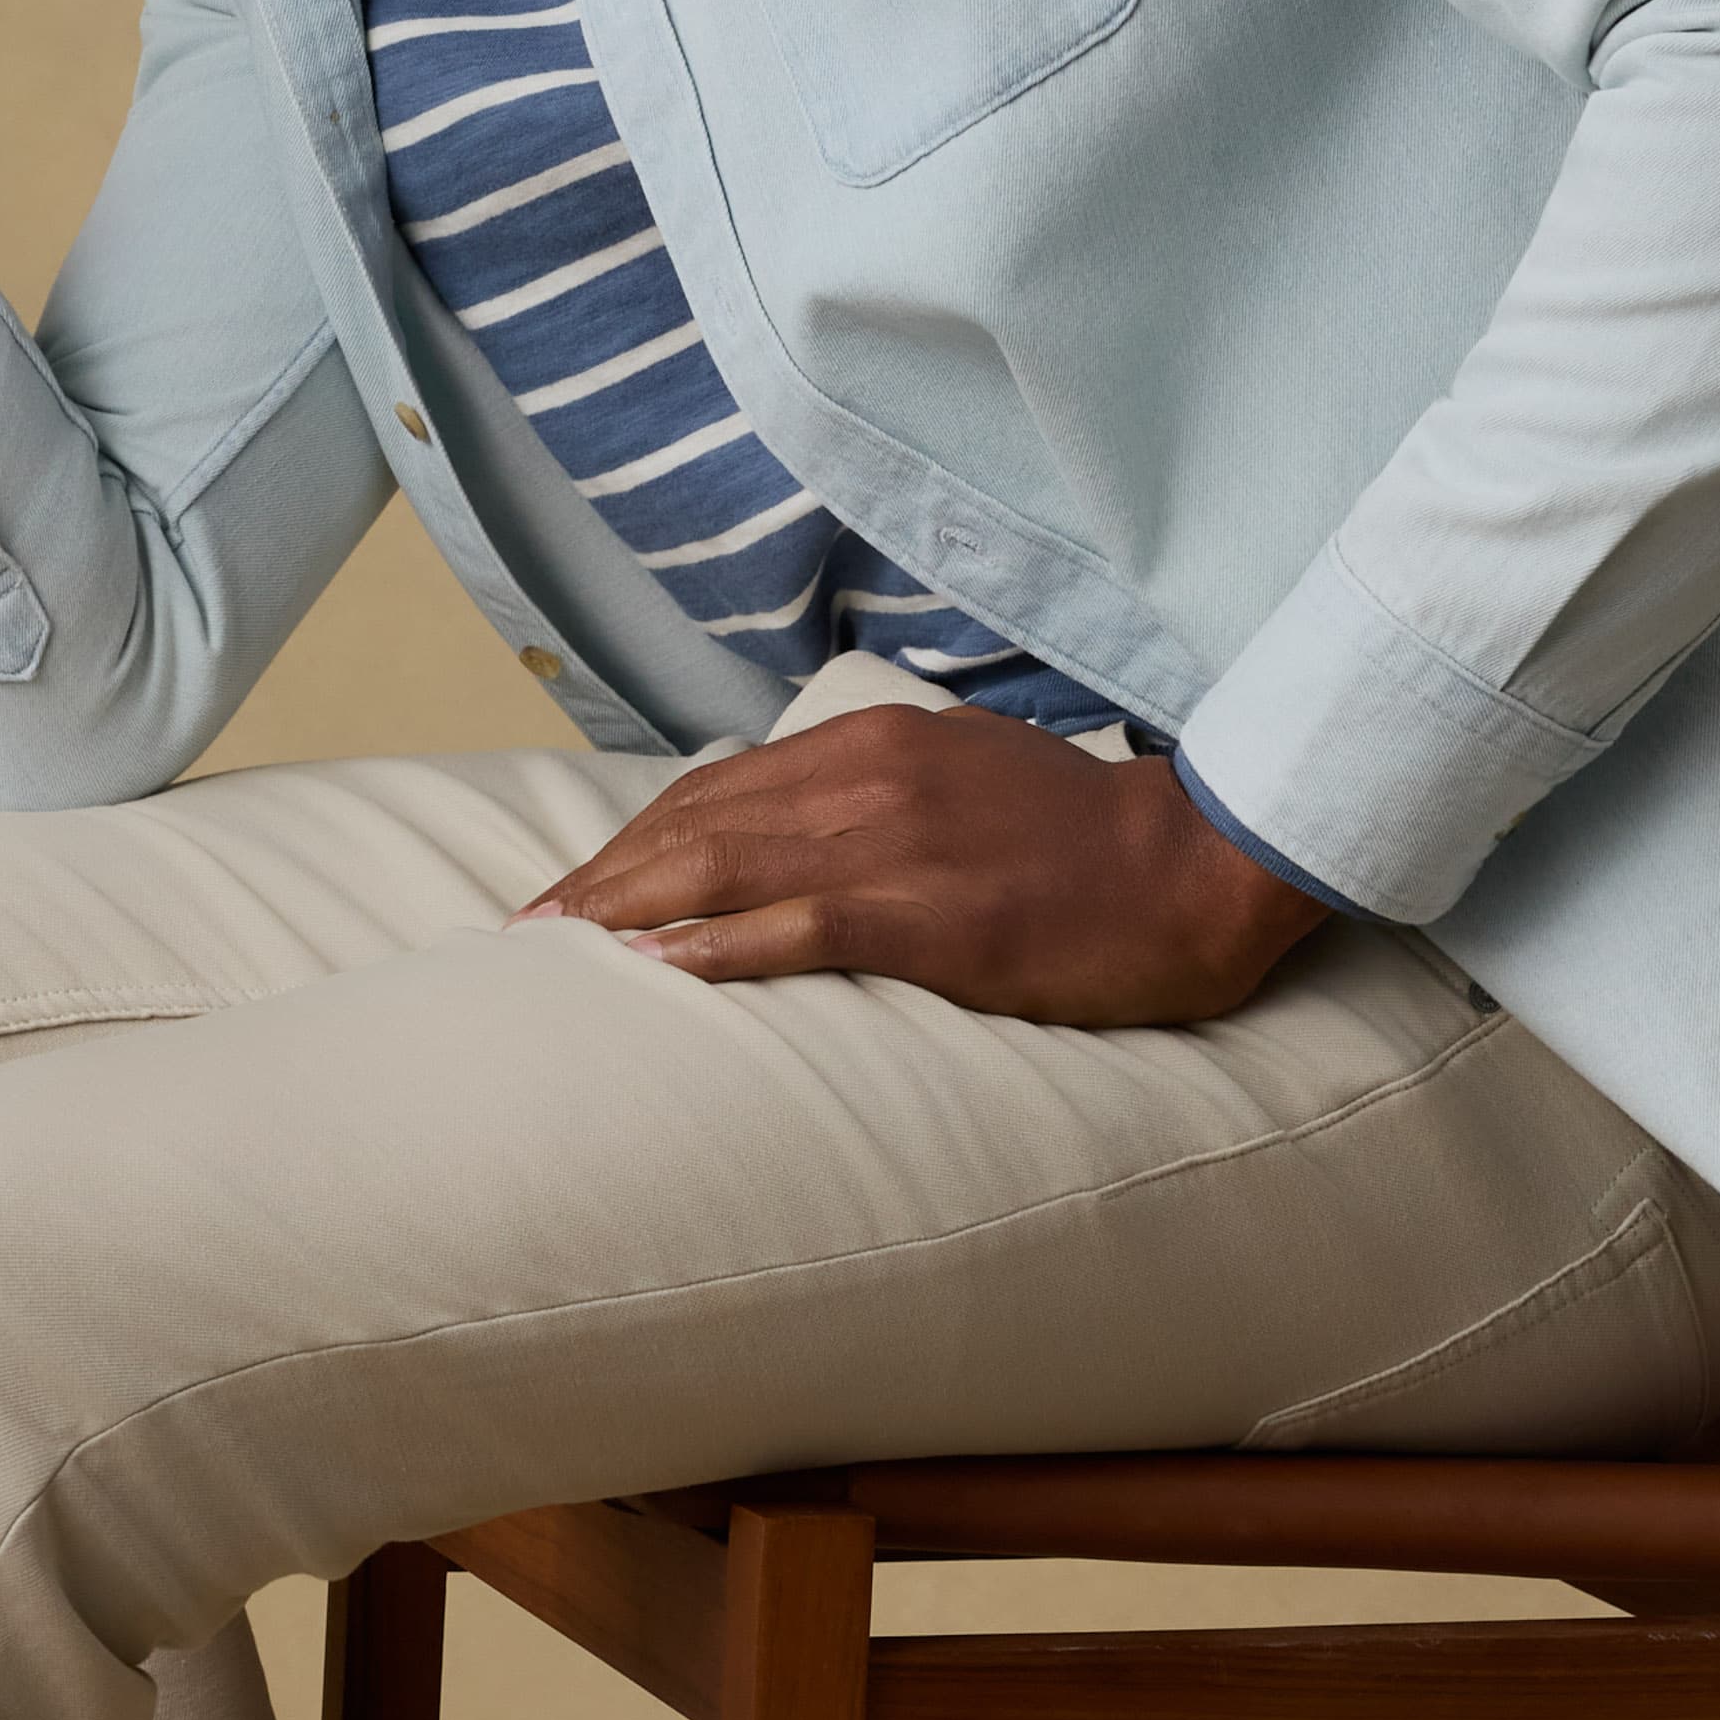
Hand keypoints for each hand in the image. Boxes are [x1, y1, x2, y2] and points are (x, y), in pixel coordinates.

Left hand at [512, 702, 1325, 1024]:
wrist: (1195, 864)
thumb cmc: (1083, 841)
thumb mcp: (961, 781)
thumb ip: (875, 795)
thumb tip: (794, 835)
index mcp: (869, 745)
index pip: (714, 788)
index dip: (629, 838)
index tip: (568, 887)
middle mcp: (865, 776)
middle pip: (694, 823)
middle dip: (598, 878)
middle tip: (524, 930)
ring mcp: (893, 843)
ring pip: (723, 865)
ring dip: (624, 910)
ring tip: (554, 952)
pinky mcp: (929, 914)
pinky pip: (798, 928)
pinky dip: (716, 948)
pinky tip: (656, 975)